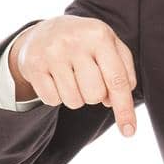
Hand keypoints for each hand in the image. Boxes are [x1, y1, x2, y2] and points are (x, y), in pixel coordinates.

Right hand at [10, 17, 138, 135]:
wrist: (44, 32)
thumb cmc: (86, 44)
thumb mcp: (110, 46)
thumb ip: (123, 72)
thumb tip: (116, 103)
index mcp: (99, 35)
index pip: (117, 80)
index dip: (124, 109)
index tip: (129, 131)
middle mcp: (75, 42)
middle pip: (94, 95)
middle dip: (95, 95)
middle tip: (87, 80)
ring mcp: (51, 53)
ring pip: (74, 101)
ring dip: (76, 97)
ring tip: (71, 78)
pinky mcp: (33, 65)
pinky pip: (52, 100)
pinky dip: (57, 96)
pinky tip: (55, 79)